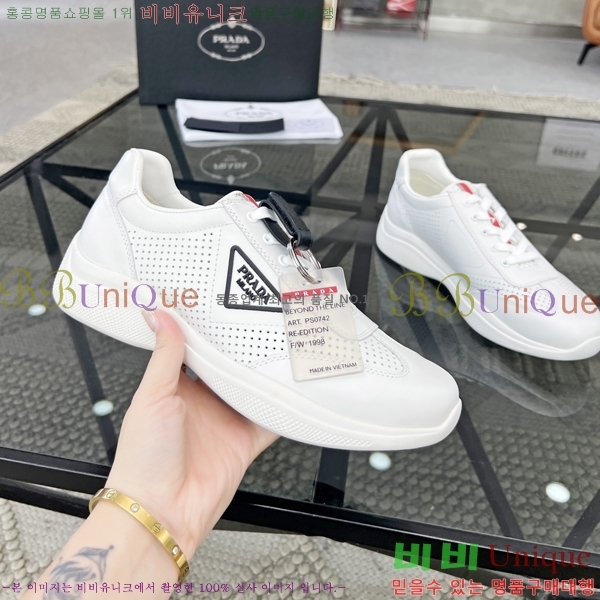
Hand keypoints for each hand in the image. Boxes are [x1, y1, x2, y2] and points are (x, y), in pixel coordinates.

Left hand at [105, 311, 277, 558]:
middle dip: (243, 351)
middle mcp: (204, 403)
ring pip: (253, 390)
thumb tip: (159, 316)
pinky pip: (270, 421)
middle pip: (230, 369)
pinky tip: (292, 391)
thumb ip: (165, 356)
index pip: (197, 352)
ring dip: (265, 376)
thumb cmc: (144, 457)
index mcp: (177, 389)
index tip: (220, 307)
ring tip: (280, 348)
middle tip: (260, 322)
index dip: (209, 333)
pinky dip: (282, 409)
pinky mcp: (244, 442)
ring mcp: (226, 422)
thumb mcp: (152, 396)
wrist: (160, 509)